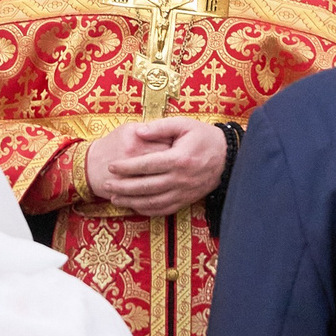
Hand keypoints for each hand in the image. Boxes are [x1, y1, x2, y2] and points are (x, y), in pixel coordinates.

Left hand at [86, 118, 227, 216]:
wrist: (228, 157)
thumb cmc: (204, 137)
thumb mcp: (184, 124)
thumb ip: (160, 127)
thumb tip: (139, 131)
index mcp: (179, 159)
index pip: (147, 165)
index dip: (127, 167)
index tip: (111, 167)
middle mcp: (181, 179)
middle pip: (146, 187)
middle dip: (123, 187)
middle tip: (107, 185)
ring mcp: (184, 192)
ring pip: (153, 202)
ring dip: (132, 202)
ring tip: (115, 198)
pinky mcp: (186, 200)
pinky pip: (164, 210)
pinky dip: (147, 210)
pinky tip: (134, 206)